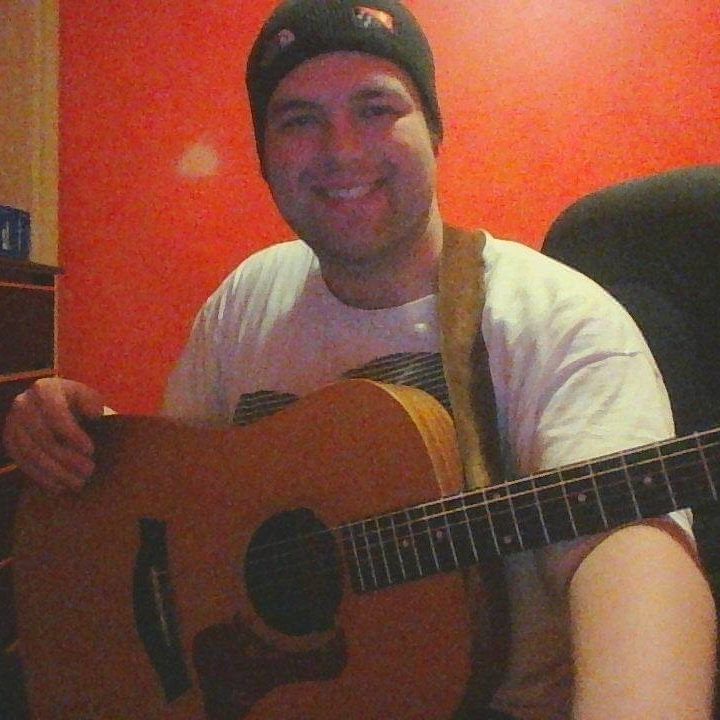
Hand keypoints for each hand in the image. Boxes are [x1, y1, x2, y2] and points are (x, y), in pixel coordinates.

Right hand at [2, 378, 103, 493]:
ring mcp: (12, 423)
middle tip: (89, 471)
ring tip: (78, 482)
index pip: (55, 415)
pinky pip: (22, 463)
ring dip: (56, 472)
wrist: (56, 405)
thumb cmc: (76, 402)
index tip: (90, 450)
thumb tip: (93, 413)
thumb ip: (92, 403)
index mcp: (44, 389)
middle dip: (67, 458)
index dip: (72, 435)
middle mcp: (23, 404)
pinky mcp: (9, 441)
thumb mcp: (88, 396)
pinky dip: (41, 477)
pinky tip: (59, 486)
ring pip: (31, 453)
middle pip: (43, 438)